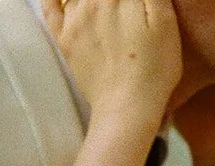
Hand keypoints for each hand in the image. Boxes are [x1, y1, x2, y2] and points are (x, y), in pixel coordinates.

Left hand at [45, 0, 181, 125]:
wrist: (128, 105)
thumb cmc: (155, 66)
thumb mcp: (165, 20)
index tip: (133, 3)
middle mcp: (92, 1)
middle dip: (111, 0)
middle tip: (119, 7)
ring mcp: (74, 20)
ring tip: (101, 6)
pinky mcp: (64, 39)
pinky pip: (50, 8)